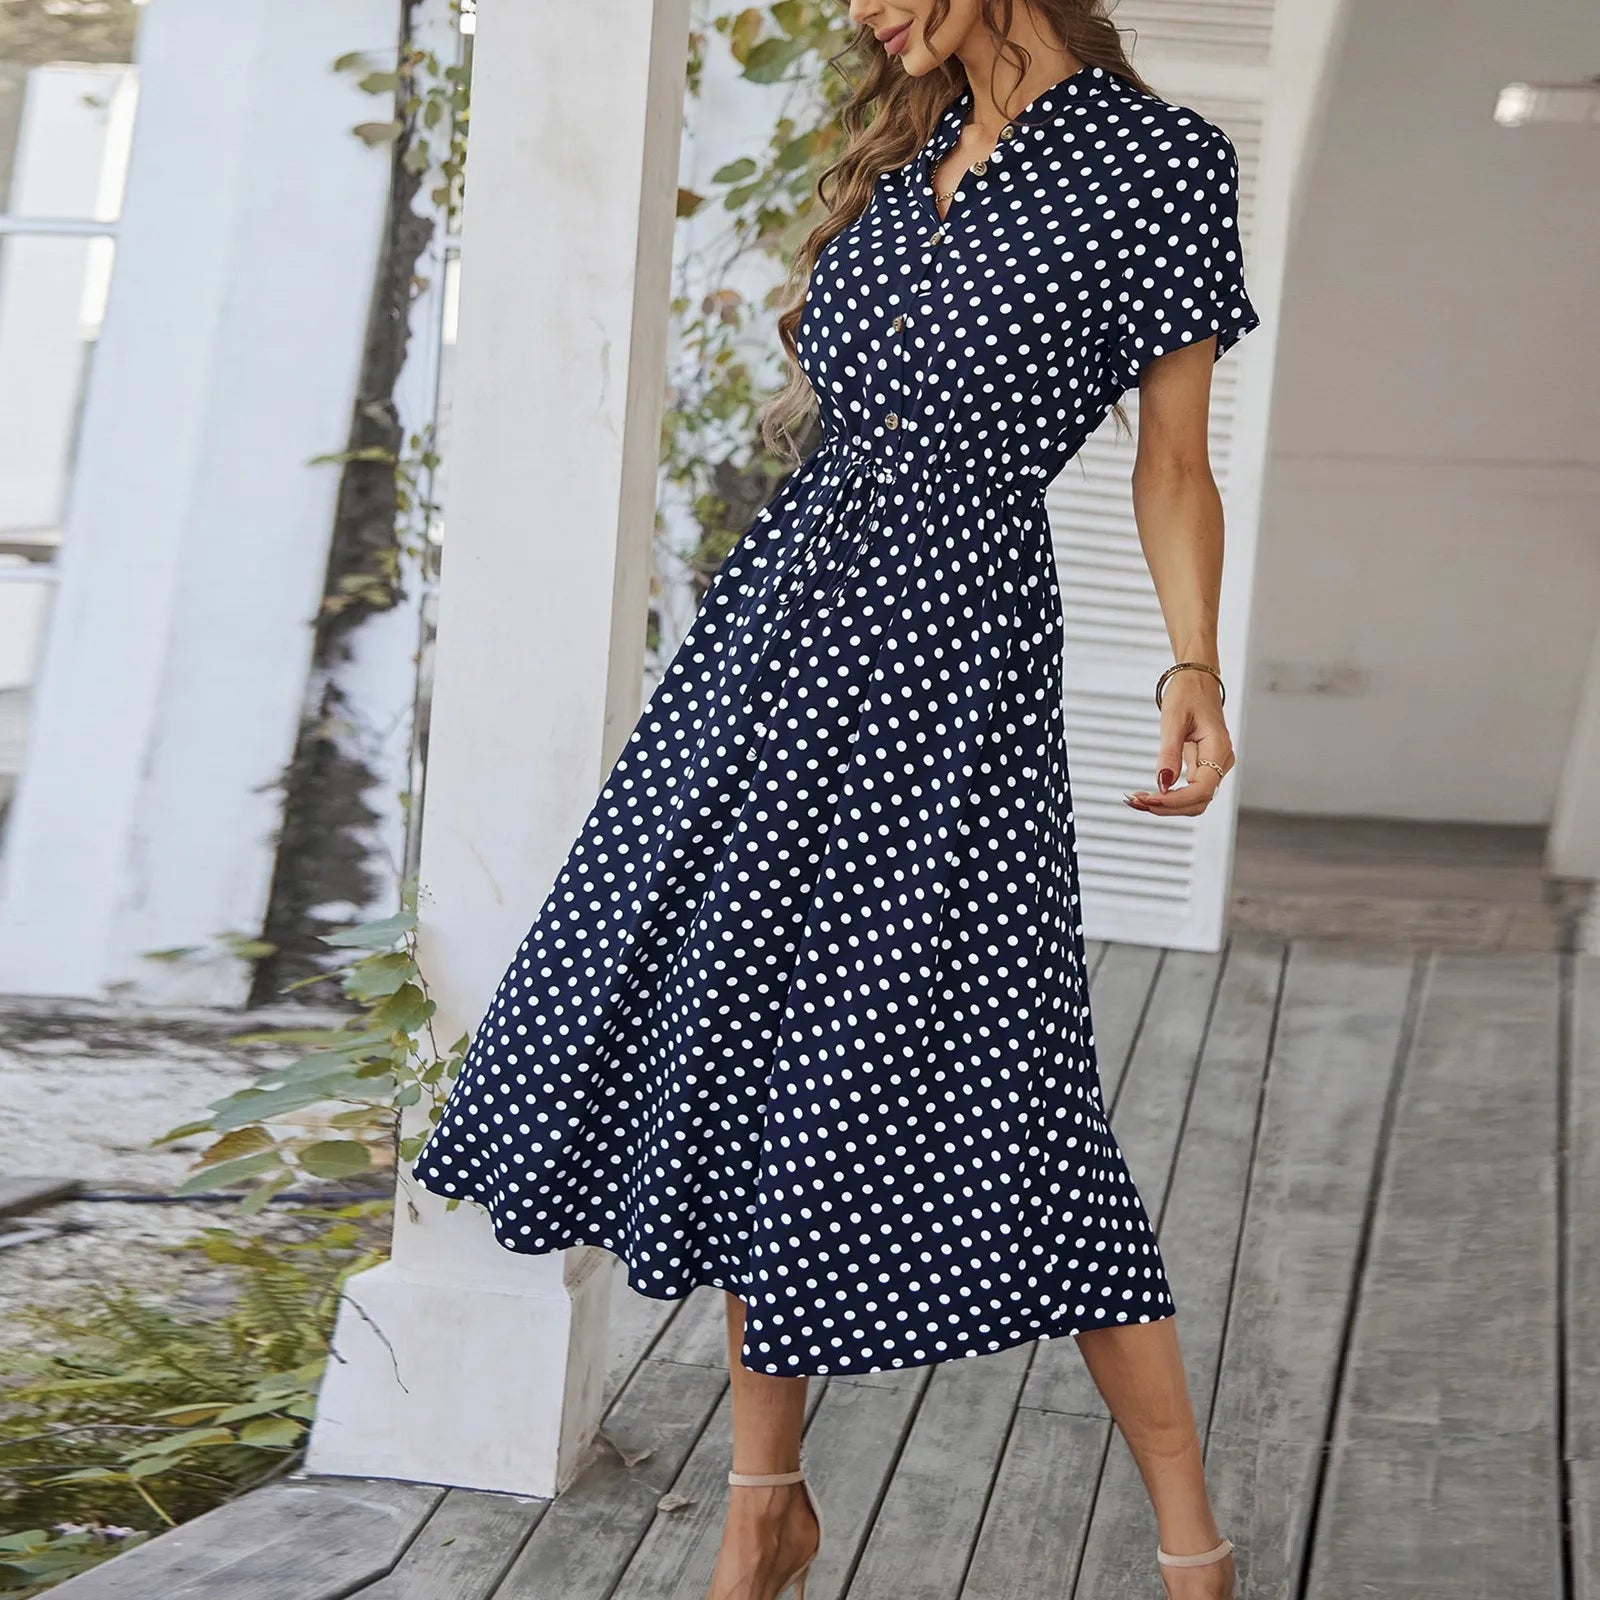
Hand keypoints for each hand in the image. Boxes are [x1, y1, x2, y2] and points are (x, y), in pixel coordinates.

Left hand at [1124, 670, 1234, 817]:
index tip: (1151, 798)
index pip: (1202, 789)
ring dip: (1167, 805)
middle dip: (1168, 807)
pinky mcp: (1202, 766)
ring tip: (1138, 800)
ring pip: (1194, 800)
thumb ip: (1169, 753)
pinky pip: (1188, 789)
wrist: (1197, 680)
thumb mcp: (1173, 720)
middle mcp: (1220, 761)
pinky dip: (1169, 796)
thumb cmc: (1188, 693)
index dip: (1176, 800)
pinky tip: (1148, 794)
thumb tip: (1163, 783)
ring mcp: (1213, 766)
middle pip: (1199, 801)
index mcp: (1218, 748)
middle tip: (1137, 802)